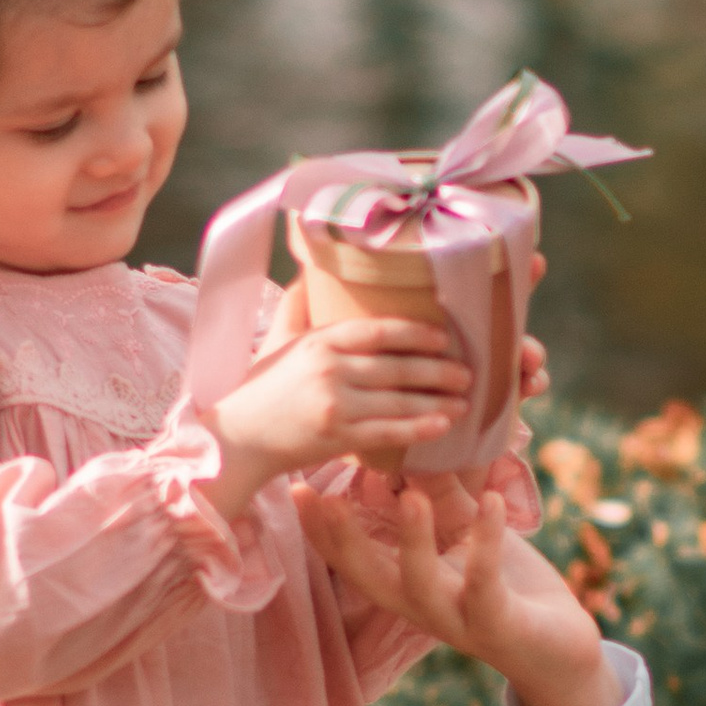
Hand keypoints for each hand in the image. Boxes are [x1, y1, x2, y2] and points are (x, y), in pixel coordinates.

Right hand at [208, 307, 469, 519]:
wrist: (237, 438)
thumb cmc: (261, 388)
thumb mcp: (278, 340)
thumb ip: (298, 305)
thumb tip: (311, 267)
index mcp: (319, 341)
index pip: (378, 330)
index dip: (416, 332)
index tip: (444, 337)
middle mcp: (329, 369)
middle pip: (397, 366)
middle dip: (439, 370)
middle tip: (468, 372)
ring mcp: (334, 405)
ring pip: (399, 401)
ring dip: (438, 401)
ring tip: (465, 401)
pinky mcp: (337, 438)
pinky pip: (388, 432)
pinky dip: (420, 429)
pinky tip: (444, 425)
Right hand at [297, 471, 618, 705]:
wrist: (561, 650)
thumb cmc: (510, 588)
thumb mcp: (469, 536)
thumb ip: (443, 498)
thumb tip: (413, 451)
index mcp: (408, 587)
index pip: (353, 560)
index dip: (322, 531)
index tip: (296, 489)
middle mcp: (422, 608)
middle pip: (368, 577)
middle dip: (342, 540)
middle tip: (322, 496)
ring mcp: (457, 619)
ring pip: (420, 584)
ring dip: (411, 541)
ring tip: (408, 496)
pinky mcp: (497, 624)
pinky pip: (485, 583)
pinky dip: (486, 541)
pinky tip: (492, 501)